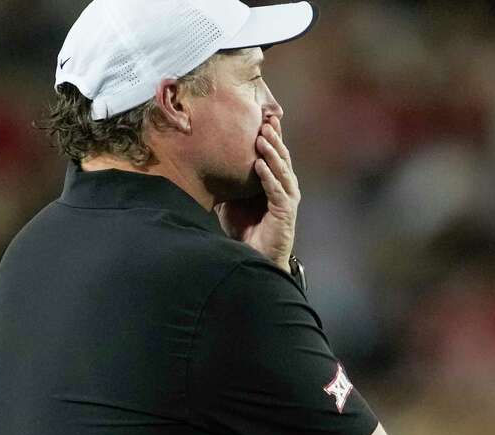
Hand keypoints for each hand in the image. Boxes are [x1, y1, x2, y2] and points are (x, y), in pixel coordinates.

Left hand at [215, 116, 299, 273]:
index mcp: (274, 182)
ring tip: (263, 137)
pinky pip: (276, 190)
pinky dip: (268, 177)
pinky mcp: (285, 211)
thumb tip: (207, 165)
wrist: (254, 256)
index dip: (272, 136)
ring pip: (281, 170)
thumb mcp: (232, 200)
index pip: (274, 154)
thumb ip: (228, 183)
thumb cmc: (245, 229)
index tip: (264, 117)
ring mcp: (287, 198)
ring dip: (271, 153)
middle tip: (266, 121)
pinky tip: (260, 165)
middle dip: (274, 138)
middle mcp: (284, 187)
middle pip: (281, 157)